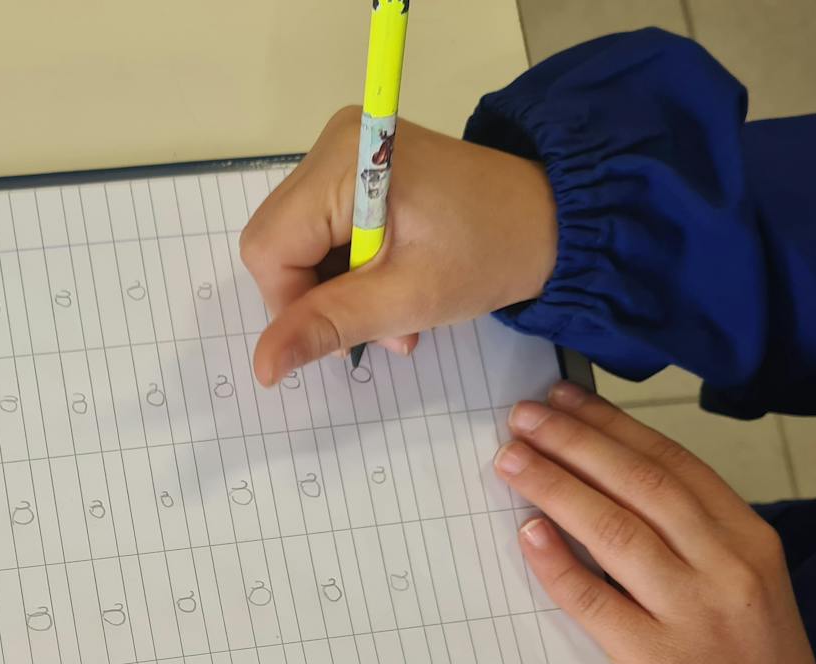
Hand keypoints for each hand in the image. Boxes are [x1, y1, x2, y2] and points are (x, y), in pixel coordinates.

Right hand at [240, 106, 557, 387]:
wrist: (554, 219)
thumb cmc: (491, 252)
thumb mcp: (408, 298)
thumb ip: (328, 326)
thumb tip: (262, 365)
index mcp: (343, 162)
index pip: (269, 248)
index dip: (291, 304)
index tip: (344, 336)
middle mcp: (334, 145)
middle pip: (278, 243)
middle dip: (317, 299)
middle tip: (379, 330)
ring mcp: (345, 154)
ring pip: (297, 244)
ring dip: (337, 292)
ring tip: (394, 317)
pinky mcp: (359, 169)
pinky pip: (321, 233)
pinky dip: (349, 271)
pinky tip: (390, 287)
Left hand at [494, 383, 815, 663]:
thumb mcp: (745, 586)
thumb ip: (693, 536)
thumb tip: (605, 478)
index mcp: (752, 540)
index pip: (673, 464)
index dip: (613, 425)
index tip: (563, 398)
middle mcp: (728, 568)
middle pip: (640, 485)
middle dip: (575, 442)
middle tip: (522, 415)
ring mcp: (693, 615)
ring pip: (614, 531)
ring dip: (556, 487)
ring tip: (511, 458)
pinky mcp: (656, 662)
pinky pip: (594, 601)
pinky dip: (557, 563)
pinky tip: (526, 531)